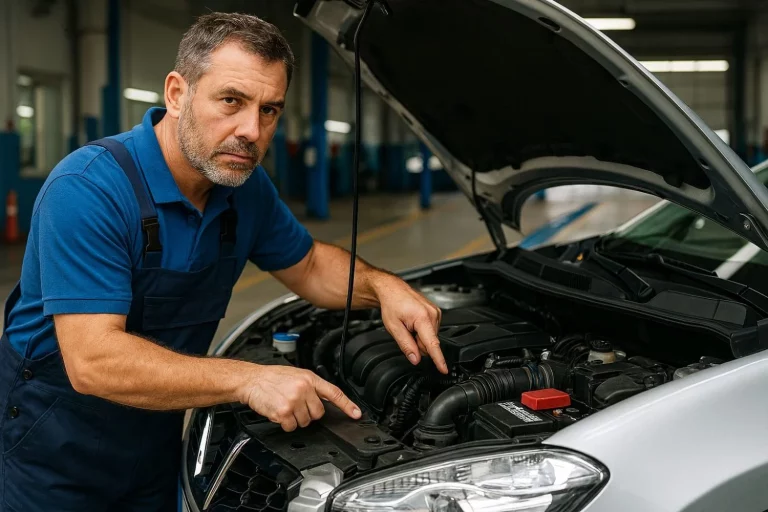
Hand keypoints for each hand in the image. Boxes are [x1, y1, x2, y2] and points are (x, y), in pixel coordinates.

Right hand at [241, 365, 361, 430]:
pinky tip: (279, 413)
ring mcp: (294, 401)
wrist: (251, 380)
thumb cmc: (272, 377)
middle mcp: (304, 389)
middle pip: (318, 413)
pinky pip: (292, 427)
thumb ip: (311, 386)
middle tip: (296, 405)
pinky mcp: (284, 412)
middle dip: (308, 413)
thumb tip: (323, 400)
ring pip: (305, 422)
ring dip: (296, 419)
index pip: (334, 393)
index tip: (356, 414)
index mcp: (309, 379)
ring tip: (285, 406)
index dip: (347, 405)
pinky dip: (285, 424)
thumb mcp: (296, 375)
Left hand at [375, 276, 447, 373]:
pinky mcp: (436, 312)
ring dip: (419, 337)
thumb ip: (406, 345)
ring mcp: (436, 312)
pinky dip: (422, 331)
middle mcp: (433, 314)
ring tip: (409, 325)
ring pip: (430, 337)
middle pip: (429, 342)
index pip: (432, 344)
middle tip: (406, 332)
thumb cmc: (392, 304)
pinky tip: (414, 323)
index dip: (438, 359)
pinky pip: (431, 330)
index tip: (444, 369)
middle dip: (417, 344)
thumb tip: (415, 359)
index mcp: (422, 318)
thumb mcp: (394, 328)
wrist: (393, 290)